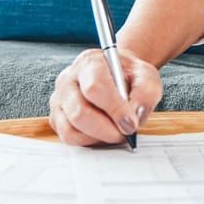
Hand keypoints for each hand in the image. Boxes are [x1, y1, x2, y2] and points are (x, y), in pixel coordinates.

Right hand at [48, 47, 162, 146]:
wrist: (117, 75)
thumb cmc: (128, 75)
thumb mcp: (146, 76)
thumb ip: (146, 93)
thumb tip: (134, 115)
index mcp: (90, 62)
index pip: (95, 87)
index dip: (114, 109)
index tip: (131, 122)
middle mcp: (68, 79)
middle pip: (79, 112)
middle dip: (107, 129)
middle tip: (126, 131)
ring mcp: (59, 99)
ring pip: (71, 129)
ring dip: (98, 137)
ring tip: (115, 130)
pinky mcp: (57, 117)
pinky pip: (69, 137)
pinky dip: (89, 141)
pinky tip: (102, 132)